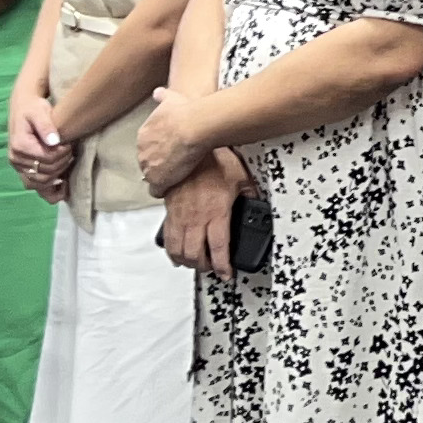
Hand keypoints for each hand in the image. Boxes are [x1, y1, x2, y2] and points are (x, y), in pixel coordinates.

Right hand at [8, 81, 71, 200]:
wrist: (24, 108)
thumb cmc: (34, 108)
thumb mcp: (40, 111)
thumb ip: (46, 126)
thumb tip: (53, 141)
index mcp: (20, 145)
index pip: (47, 158)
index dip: (63, 153)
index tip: (69, 143)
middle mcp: (16, 159)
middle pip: (45, 172)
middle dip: (62, 163)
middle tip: (70, 149)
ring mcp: (18, 166)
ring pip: (39, 183)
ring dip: (57, 175)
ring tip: (67, 161)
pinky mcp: (22, 170)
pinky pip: (34, 186)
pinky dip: (49, 190)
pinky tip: (63, 184)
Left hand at [134, 86, 213, 196]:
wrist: (193, 127)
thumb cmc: (185, 112)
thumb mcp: (172, 99)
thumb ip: (162, 96)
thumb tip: (157, 92)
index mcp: (143, 135)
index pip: (147, 147)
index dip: (160, 149)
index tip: (171, 149)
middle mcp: (141, 152)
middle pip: (148, 162)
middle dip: (159, 163)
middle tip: (177, 163)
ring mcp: (148, 167)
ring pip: (152, 176)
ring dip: (162, 177)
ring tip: (178, 176)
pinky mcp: (158, 180)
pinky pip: (157, 190)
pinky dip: (164, 190)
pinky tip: (174, 188)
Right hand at [158, 151, 243, 274]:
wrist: (187, 148)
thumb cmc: (213, 160)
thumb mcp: (240, 176)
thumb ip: (248, 192)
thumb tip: (255, 200)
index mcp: (216, 212)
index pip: (219, 248)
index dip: (222, 266)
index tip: (226, 274)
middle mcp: (196, 218)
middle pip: (196, 255)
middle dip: (205, 267)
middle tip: (213, 269)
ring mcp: (181, 216)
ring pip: (179, 250)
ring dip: (188, 262)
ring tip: (197, 264)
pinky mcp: (170, 212)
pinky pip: (168, 237)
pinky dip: (172, 250)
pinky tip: (178, 254)